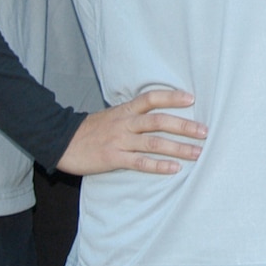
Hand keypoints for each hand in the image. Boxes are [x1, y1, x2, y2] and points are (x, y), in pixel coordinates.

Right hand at [56, 89, 205, 176]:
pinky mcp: (113, 158)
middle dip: (183, 126)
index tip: (191, 98)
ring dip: (178, 147)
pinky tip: (174, 169)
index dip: (171, 97)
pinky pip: (140, 162)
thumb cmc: (91, 130)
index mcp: (125, 110)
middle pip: (158, 121)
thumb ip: (133, 114)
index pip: (151, 98)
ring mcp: (119, 141)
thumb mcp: (112, 115)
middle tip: (205, 131)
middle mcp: (125, 123)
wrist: (61, 142)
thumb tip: (158, 114)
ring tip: (197, 152)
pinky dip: (158, 165)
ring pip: (153, 142)